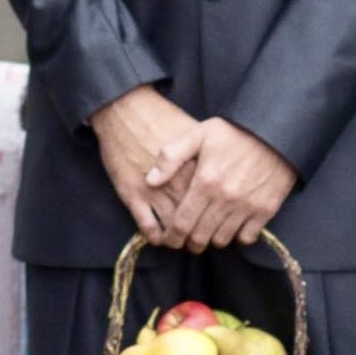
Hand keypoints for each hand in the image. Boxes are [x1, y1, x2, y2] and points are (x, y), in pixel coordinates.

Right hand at [91, 85, 205, 234]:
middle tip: (200, 242)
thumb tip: (228, 173)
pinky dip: (155, 236)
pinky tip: (159, 238)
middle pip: (195, 221)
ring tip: (180, 242)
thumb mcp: (195, 134)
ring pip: (172, 228)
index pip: (213, 205)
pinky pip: (148, 226)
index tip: (217, 225)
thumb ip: (210, 157)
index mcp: (195, 170)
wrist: (126, 112)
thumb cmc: (161, 119)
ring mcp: (154, 192)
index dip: (217, 219)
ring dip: (177, 240)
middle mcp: (177, 184)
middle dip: (199, 236)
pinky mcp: (132, 195)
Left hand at [149, 118, 295, 247]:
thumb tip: (150, 180)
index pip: (182, 223)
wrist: (275, 132)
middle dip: (190, 243)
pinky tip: (232, 226)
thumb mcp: (198, 134)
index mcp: (205, 182)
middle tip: (187, 240)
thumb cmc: (233, 132)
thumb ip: (171, 156)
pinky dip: (237, 236)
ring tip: (208, 231)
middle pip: (200, 237)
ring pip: (222, 240)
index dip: (172, 237)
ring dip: (212, 239)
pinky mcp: (266, 210)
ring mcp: (247, 206)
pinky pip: (246, 238)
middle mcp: (225, 199)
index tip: (170, 240)